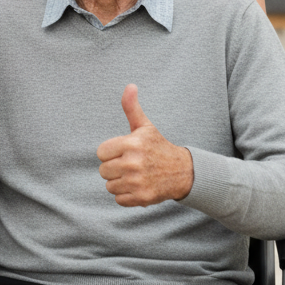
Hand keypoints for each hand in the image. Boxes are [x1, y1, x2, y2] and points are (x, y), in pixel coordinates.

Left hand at [96, 85, 193, 205]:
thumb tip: (130, 86)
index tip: (124, 152)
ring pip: (109, 186)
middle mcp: (133, 163)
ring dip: (120, 182)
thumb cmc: (157, 147)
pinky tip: (138, 186)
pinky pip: (118, 199)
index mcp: (131, 144)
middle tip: (130, 165)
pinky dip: (126, 195)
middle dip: (114, 168)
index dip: (111, 153)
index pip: (101, 153)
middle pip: (103, 171)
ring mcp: (137, 182)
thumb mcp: (144, 126)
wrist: (183, 172)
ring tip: (134, 176)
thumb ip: (131, 107)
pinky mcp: (142, 197)